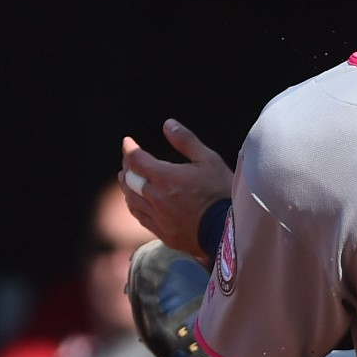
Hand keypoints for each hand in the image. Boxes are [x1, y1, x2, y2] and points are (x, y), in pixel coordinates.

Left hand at [119, 119, 232, 260]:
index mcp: (165, 178)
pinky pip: (141, 218)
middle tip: (128, 161)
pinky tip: (136, 203)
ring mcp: (158, 218)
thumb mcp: (209, 160)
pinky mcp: (163, 233)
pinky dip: (134, 206)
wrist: (230, 230)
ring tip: (126, 179)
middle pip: (129, 180)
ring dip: (127, 187)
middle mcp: (156, 198)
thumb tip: (168, 124)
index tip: (127, 142)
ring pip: (132, 201)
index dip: (129, 149)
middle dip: (126, 167)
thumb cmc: (221, 192)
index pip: (136, 160)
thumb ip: (186, 141)